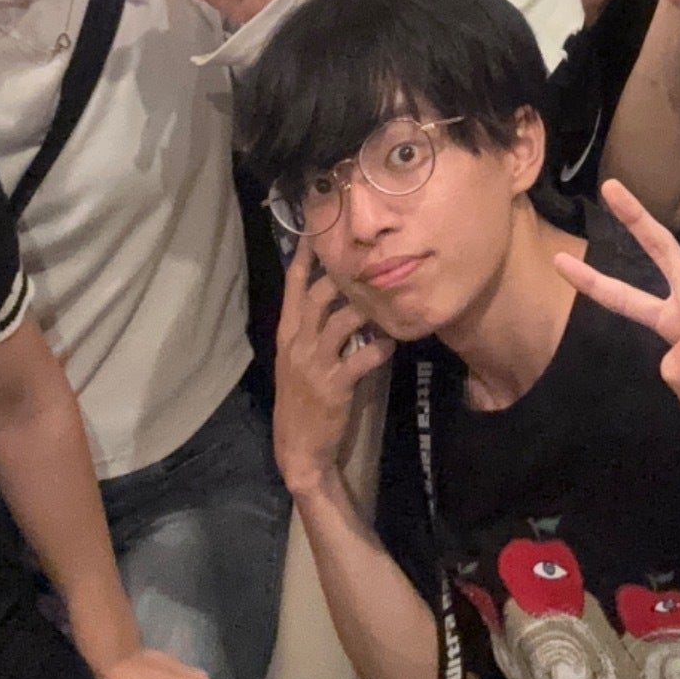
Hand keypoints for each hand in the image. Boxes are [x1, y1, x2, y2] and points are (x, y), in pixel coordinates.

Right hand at [271, 240, 393, 499]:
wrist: (298, 449)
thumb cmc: (302, 400)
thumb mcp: (296, 360)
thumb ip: (310, 329)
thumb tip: (335, 295)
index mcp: (286, 333)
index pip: (293, 286)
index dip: (306, 257)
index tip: (319, 229)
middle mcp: (296, 344)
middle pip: (318, 295)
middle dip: (343, 276)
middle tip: (369, 260)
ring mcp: (314, 365)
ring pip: (341, 321)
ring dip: (367, 309)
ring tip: (388, 300)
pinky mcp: (334, 386)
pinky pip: (362, 358)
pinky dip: (381, 347)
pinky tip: (393, 343)